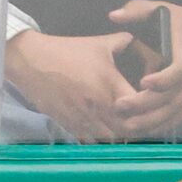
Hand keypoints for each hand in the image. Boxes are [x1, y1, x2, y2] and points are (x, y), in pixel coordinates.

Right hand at [3, 28, 141, 141]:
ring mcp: (84, 118)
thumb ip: (123, 42)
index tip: (151, 103)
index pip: (140, 106)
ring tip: (124, 126)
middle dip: (138, 126)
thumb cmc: (65, 51)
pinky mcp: (70, 125)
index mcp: (109, 85)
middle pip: (129, 129)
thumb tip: (138, 40)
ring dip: (120, 134)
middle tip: (141, 119)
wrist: (30, 61)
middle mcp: (99, 106)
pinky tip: (103, 130)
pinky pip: (92, 141)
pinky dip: (101, 138)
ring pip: (112, 139)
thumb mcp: (98, 43)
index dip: (150, 107)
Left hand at [110, 0, 181, 138]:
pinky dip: (163, 125)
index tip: (143, 82)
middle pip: (173, 96)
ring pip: (176, 111)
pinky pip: (180, 117)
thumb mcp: (163, 10)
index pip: (180, 70)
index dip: (164, 79)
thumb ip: (138, 10)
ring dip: (152, 121)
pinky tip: (144, 130)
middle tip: (119, 106)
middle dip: (146, 105)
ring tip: (126, 125)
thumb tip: (114, 15)